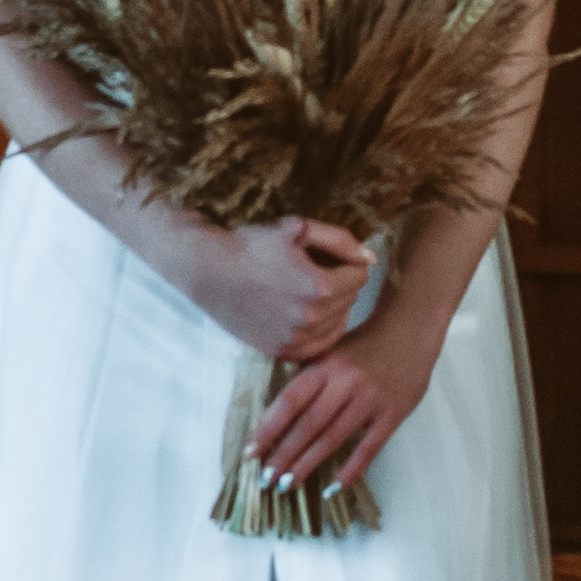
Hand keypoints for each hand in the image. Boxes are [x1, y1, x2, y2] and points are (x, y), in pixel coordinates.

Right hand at [183, 213, 373, 362]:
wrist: (209, 271)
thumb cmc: (253, 245)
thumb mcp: (298, 229)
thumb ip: (340, 241)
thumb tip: (371, 258)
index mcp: (320, 287)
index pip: (360, 276)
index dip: (346, 262)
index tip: (325, 258)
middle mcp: (310, 318)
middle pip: (351, 300)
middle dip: (339, 283)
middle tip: (311, 272)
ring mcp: (295, 339)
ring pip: (339, 324)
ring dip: (331, 308)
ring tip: (305, 292)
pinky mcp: (281, 351)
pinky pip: (319, 345)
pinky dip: (318, 331)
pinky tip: (302, 314)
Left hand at [253, 300, 443, 495]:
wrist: (410, 332)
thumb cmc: (364, 344)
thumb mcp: (330, 351)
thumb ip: (308, 378)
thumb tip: (277, 414)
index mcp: (325, 365)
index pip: (290, 401)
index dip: (268, 428)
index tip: (251, 452)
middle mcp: (345, 383)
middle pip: (308, 425)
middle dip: (284, 455)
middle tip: (266, 479)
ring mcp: (370, 401)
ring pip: (332, 440)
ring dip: (307, 465)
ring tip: (287, 485)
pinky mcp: (392, 416)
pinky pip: (368, 450)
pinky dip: (349, 472)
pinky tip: (332, 490)